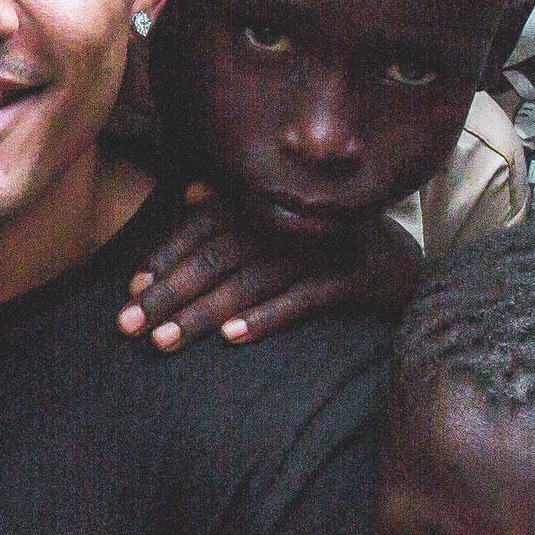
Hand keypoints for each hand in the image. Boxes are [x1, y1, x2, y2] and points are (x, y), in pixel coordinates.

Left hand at [118, 185, 424, 350]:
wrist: (407, 264)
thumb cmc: (330, 246)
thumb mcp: (287, 222)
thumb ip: (238, 209)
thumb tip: (191, 193)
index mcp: (273, 203)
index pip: (207, 227)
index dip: (167, 256)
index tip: (131, 288)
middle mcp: (294, 220)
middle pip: (219, 256)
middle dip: (169, 292)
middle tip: (128, 325)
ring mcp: (324, 247)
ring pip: (251, 281)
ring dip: (204, 313)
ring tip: (165, 341)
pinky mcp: (353, 277)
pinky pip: (303, 299)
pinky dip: (266, 317)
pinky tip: (232, 337)